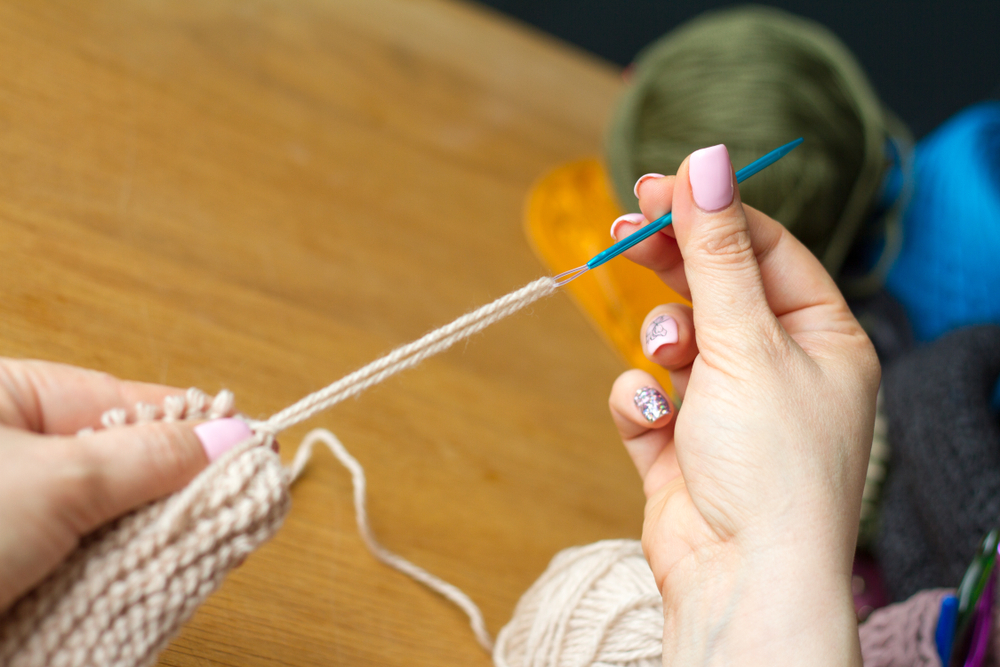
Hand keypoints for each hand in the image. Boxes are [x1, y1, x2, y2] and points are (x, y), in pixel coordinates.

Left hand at [0, 359, 251, 611]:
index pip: (123, 400)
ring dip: (158, 531)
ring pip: (110, 514)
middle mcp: (15, 452)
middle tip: (246, 494)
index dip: (191, 419)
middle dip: (180, 481)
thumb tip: (229, 435)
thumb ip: (148, 457)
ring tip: (225, 534)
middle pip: (122, 459)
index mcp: (8, 399)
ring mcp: (18, 513)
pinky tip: (175, 570)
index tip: (251, 438)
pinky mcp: (21, 568)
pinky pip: (89, 559)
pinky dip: (128, 566)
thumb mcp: (57, 483)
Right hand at [608, 146, 878, 664]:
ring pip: (674, 338)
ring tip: (670, 360)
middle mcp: (777, 368)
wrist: (741, 580)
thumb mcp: (745, 340)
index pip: (764, 249)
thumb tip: (706, 162)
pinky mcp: (679, 442)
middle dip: (673, 265)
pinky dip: (643, 402)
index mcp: (821, 338)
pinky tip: (655, 422)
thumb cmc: (770, 465)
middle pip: (715, 287)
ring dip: (661, 342)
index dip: (711, 213)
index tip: (655, 186)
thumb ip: (715, 252)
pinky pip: (647, 394)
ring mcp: (726, 407)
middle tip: (627, 231)